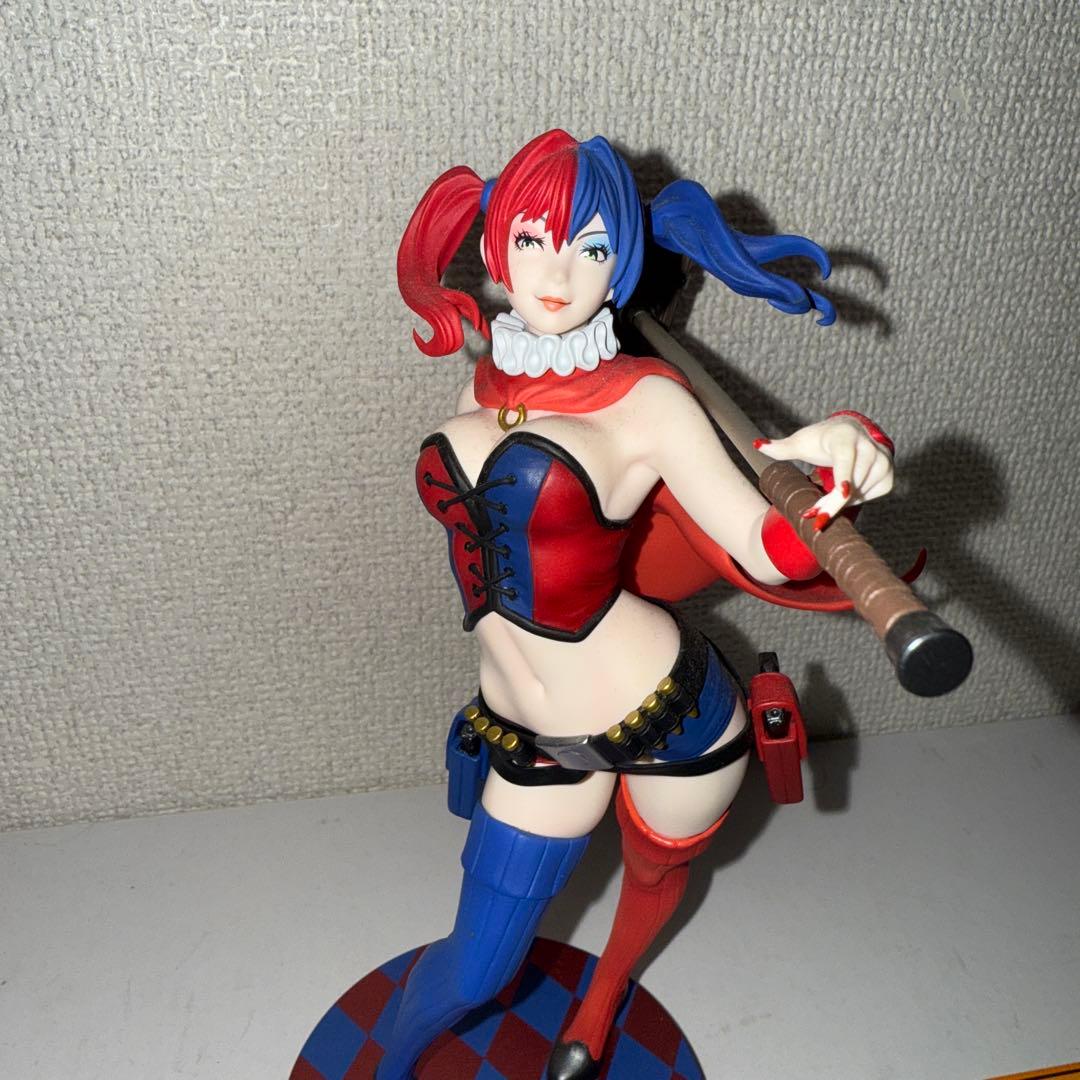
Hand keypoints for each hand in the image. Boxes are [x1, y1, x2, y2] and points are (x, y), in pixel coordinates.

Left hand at [755, 416, 893, 528]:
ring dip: (843, 501)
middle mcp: (868, 445)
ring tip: (828, 499)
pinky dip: (860, 498)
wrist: (848, 433)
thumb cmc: (820, 440)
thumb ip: (779, 447)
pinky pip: (875, 493)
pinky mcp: (889, 472)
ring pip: (862, 491)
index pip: (845, 458)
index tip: (843, 492)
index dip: (844, 475)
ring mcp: (883, 459)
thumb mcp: (799, 442)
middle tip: (813, 516)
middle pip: (851, 482)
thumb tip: (757, 444)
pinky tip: (849, 490)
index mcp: (844, 436)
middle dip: (831, 502)